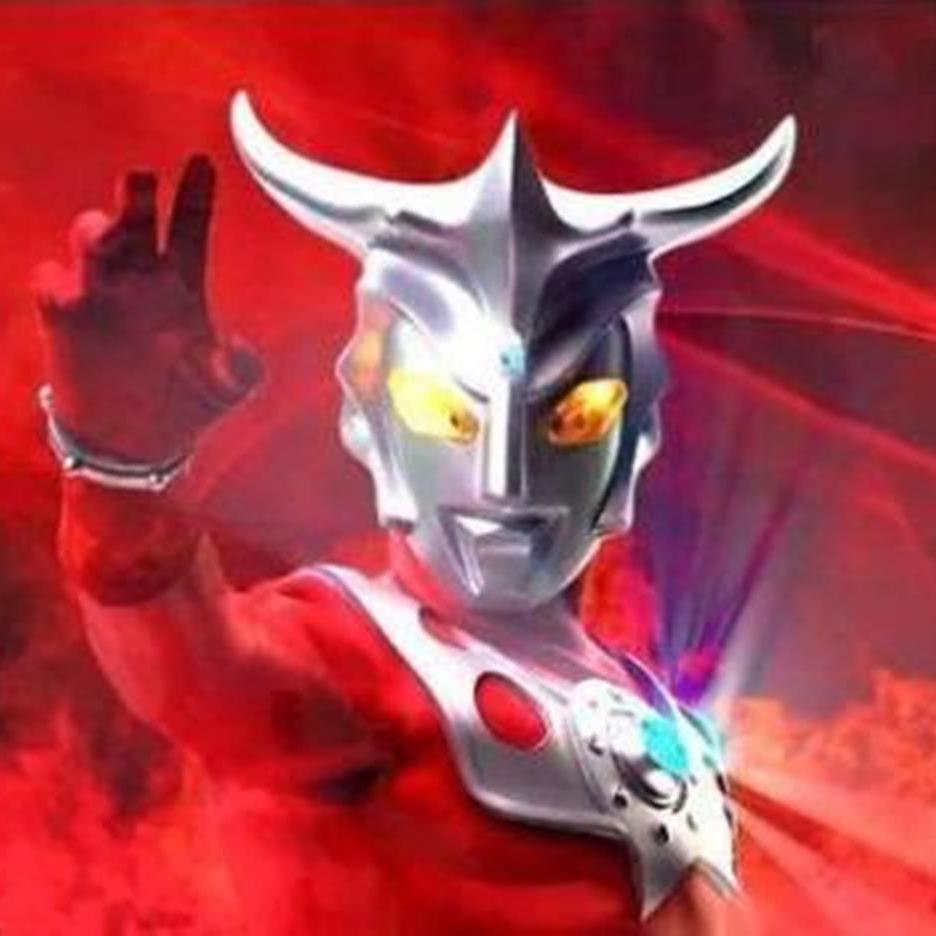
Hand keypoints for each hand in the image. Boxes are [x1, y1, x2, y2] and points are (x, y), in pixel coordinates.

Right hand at [35, 156, 262, 462]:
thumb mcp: (226, 389)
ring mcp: (101, 294)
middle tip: (142, 177)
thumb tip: (238, 348)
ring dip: (96, 232)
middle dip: (137, 196)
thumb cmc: (187, 405)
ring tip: (105, 233)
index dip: (195, 196)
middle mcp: (141, 279)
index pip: (190, 228)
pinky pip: (52, 282)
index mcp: (183, 284)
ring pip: (91, 242)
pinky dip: (58, 281)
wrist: (134, 441)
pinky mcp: (65, 317)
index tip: (202, 162)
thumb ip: (242, 369)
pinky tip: (70, 292)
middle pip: (138, 222)